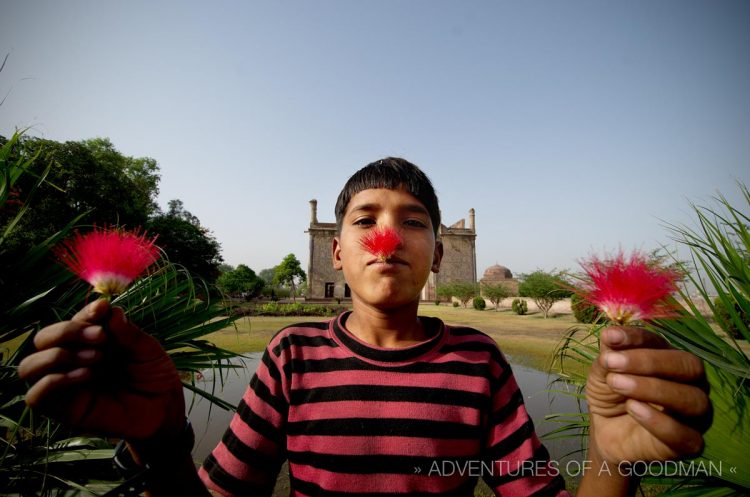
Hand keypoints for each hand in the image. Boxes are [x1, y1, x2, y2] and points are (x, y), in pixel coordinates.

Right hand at [18, 299, 185, 440]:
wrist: (165, 409)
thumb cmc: (154, 377)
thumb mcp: (147, 349)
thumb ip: (127, 332)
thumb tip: (108, 309)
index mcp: (90, 342)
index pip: (71, 322)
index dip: (83, 313)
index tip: (102, 309)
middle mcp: (73, 360)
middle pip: (42, 339)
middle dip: (67, 331)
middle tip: (100, 337)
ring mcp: (66, 386)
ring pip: (29, 366)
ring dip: (57, 355)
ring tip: (95, 357)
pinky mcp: (65, 410)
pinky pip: (36, 397)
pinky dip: (53, 381)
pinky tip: (85, 375)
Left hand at [585, 326, 710, 464]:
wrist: (605, 434)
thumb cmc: (610, 396)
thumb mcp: (602, 372)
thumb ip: (609, 355)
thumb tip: (610, 334)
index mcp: (669, 359)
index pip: (661, 342)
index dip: (636, 338)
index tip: (610, 337)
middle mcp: (690, 383)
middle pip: (688, 365)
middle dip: (649, 361)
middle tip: (612, 362)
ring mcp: (693, 413)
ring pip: (691, 398)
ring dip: (653, 388)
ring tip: (617, 384)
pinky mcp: (689, 442)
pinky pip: (685, 434)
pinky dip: (659, 421)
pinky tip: (633, 409)